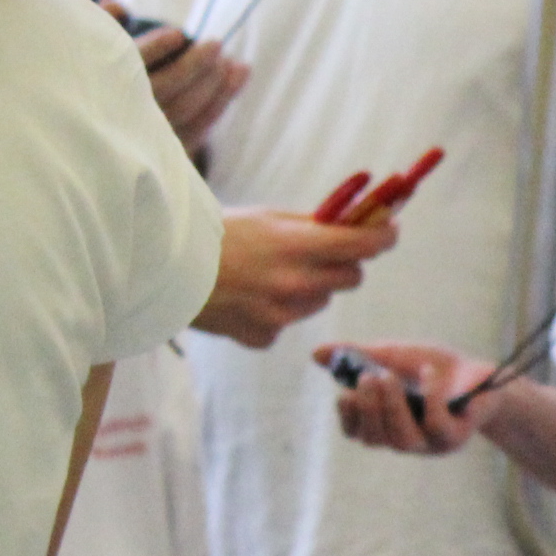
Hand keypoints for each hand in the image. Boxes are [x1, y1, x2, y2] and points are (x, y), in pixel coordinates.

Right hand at [104, 0, 248, 151]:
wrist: (102, 130)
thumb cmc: (105, 76)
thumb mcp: (96, 48)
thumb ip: (106, 24)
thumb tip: (115, 4)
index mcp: (104, 86)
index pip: (130, 67)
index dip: (154, 49)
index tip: (178, 34)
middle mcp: (124, 114)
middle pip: (165, 89)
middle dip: (194, 65)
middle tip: (216, 43)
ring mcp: (147, 137)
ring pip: (186, 110)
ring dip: (214, 83)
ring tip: (229, 59)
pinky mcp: (166, 150)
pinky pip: (200, 128)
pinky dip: (223, 100)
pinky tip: (240, 73)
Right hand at [195, 209, 396, 347]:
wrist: (166, 269)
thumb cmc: (218, 234)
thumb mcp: (269, 217)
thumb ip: (314, 224)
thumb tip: (357, 221)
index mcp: (298, 247)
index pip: (364, 246)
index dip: (384, 237)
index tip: (389, 231)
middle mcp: (295, 285)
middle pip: (351, 278)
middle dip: (346, 263)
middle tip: (328, 251)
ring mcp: (280, 315)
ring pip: (320, 301)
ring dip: (310, 288)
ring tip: (271, 272)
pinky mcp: (264, 337)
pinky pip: (288, 322)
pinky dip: (278, 310)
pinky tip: (249, 295)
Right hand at [325, 341, 481, 454]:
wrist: (481, 373)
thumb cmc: (433, 368)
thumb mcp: (393, 356)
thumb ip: (357, 356)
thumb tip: (316, 354)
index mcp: (385, 423)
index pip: (357, 433)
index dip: (348, 417)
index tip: (344, 393)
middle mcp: (404, 439)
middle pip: (376, 438)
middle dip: (368, 408)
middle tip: (368, 377)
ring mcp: (429, 443)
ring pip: (402, 438)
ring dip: (391, 407)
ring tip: (388, 377)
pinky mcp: (454, 437)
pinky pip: (436, 424)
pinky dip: (430, 398)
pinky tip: (427, 374)